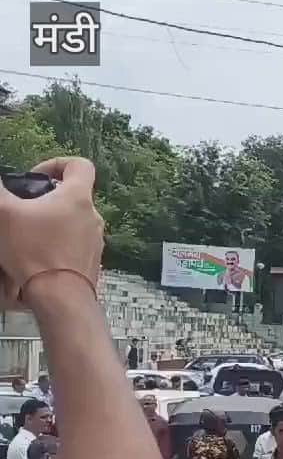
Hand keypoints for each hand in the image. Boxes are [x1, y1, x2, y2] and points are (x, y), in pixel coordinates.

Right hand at [0, 156, 103, 303]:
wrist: (59, 295)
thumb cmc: (33, 250)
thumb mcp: (4, 213)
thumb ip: (1, 191)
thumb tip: (1, 186)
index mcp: (78, 197)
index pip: (80, 165)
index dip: (57, 164)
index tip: (37, 177)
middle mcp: (94, 216)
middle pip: (74, 196)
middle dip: (48, 199)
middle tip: (25, 209)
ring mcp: (96, 240)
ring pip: (74, 221)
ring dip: (52, 222)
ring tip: (28, 233)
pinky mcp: (93, 261)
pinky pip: (75, 244)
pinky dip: (58, 243)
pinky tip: (39, 254)